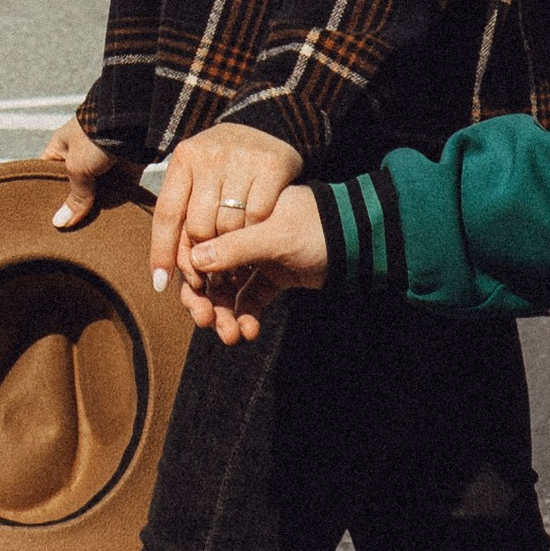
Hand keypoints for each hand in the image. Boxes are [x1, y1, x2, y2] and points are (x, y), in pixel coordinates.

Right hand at [43, 117, 118, 230]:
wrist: (133, 122)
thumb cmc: (94, 138)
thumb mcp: (77, 167)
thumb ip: (73, 197)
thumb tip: (59, 224)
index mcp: (61, 149)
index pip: (48, 176)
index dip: (47, 197)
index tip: (46, 220)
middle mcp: (81, 157)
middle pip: (74, 189)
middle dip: (74, 207)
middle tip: (68, 233)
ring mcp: (104, 165)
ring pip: (97, 194)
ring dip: (96, 209)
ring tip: (88, 235)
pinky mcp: (125, 171)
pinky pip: (117, 193)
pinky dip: (115, 205)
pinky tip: (109, 225)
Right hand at [183, 182, 328, 341]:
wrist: (359, 241)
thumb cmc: (318, 227)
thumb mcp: (275, 235)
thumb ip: (235, 248)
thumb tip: (194, 263)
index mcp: (237, 214)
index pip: (199, 242)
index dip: (190, 270)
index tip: (193, 293)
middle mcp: (241, 234)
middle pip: (209, 270)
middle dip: (205, 300)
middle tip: (205, 322)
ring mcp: (257, 256)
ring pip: (228, 290)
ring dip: (225, 314)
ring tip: (231, 336)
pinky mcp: (273, 276)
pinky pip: (250, 298)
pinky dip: (247, 315)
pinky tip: (250, 331)